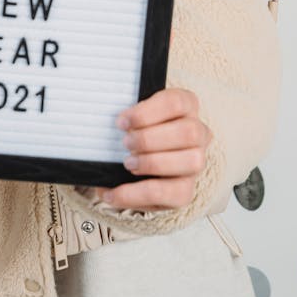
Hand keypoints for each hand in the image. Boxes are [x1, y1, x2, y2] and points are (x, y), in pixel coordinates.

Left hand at [93, 88, 210, 210]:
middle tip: (125, 143)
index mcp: (186, 106)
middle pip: (189, 132)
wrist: (136, 162)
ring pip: (191, 161)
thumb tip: (98, 125)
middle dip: (151, 139)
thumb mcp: (131, 119)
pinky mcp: (186, 190)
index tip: (121, 122)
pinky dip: (138, 194)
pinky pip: (171, 194)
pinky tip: (113, 193)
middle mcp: (198, 133)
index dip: (148, 112)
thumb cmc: (135, 132)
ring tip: (127, 164)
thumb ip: (124, 119)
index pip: (177, 102)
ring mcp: (196, 163)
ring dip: (154, 163)